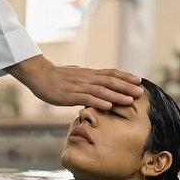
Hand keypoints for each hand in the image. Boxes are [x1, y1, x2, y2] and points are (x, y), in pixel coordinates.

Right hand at [7, 55, 142, 109]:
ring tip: (129, 100)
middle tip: (140, 92)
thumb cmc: (57, 77)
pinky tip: (108, 106)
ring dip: (117, 95)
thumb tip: (98, 81)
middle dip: (127, 86)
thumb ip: (88, 79)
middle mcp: (87, 78)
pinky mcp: (71, 95)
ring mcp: (79, 87)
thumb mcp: (76, 75)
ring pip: (102, 90)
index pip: (111, 73)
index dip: (126, 76)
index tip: (139, 80)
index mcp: (89, 74)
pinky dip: (99, 102)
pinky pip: (87, 98)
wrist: (39, 75)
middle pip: (110, 81)